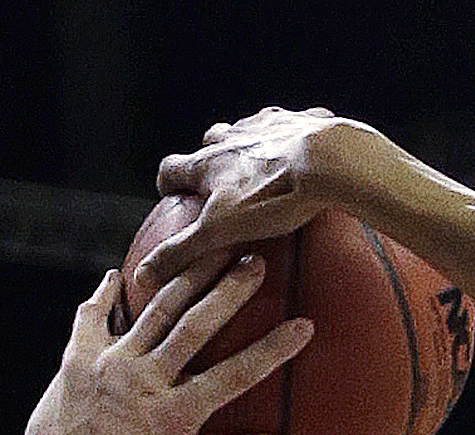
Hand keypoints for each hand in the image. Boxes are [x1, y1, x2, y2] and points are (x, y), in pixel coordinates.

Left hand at [22, 256, 312, 434]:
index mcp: (179, 412)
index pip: (239, 372)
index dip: (274, 347)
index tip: (303, 325)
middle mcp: (146, 379)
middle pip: (197, 324)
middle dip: (230, 289)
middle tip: (255, 260)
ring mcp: (110, 364)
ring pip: (154, 310)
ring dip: (184, 277)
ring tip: (206, 249)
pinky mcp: (77, 359)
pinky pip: (92, 317)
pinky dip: (104, 294)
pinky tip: (117, 275)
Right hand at [137, 106, 382, 291]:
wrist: (329, 162)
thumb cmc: (275, 196)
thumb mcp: (221, 231)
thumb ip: (182, 250)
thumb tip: (145, 273)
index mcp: (208, 162)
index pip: (171, 168)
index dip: (169, 182)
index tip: (171, 194)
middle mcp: (233, 137)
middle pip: (210, 143)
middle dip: (211, 160)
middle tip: (223, 184)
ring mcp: (268, 125)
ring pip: (250, 130)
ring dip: (251, 145)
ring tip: (264, 168)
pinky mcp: (303, 121)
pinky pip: (294, 124)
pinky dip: (295, 136)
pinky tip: (307, 152)